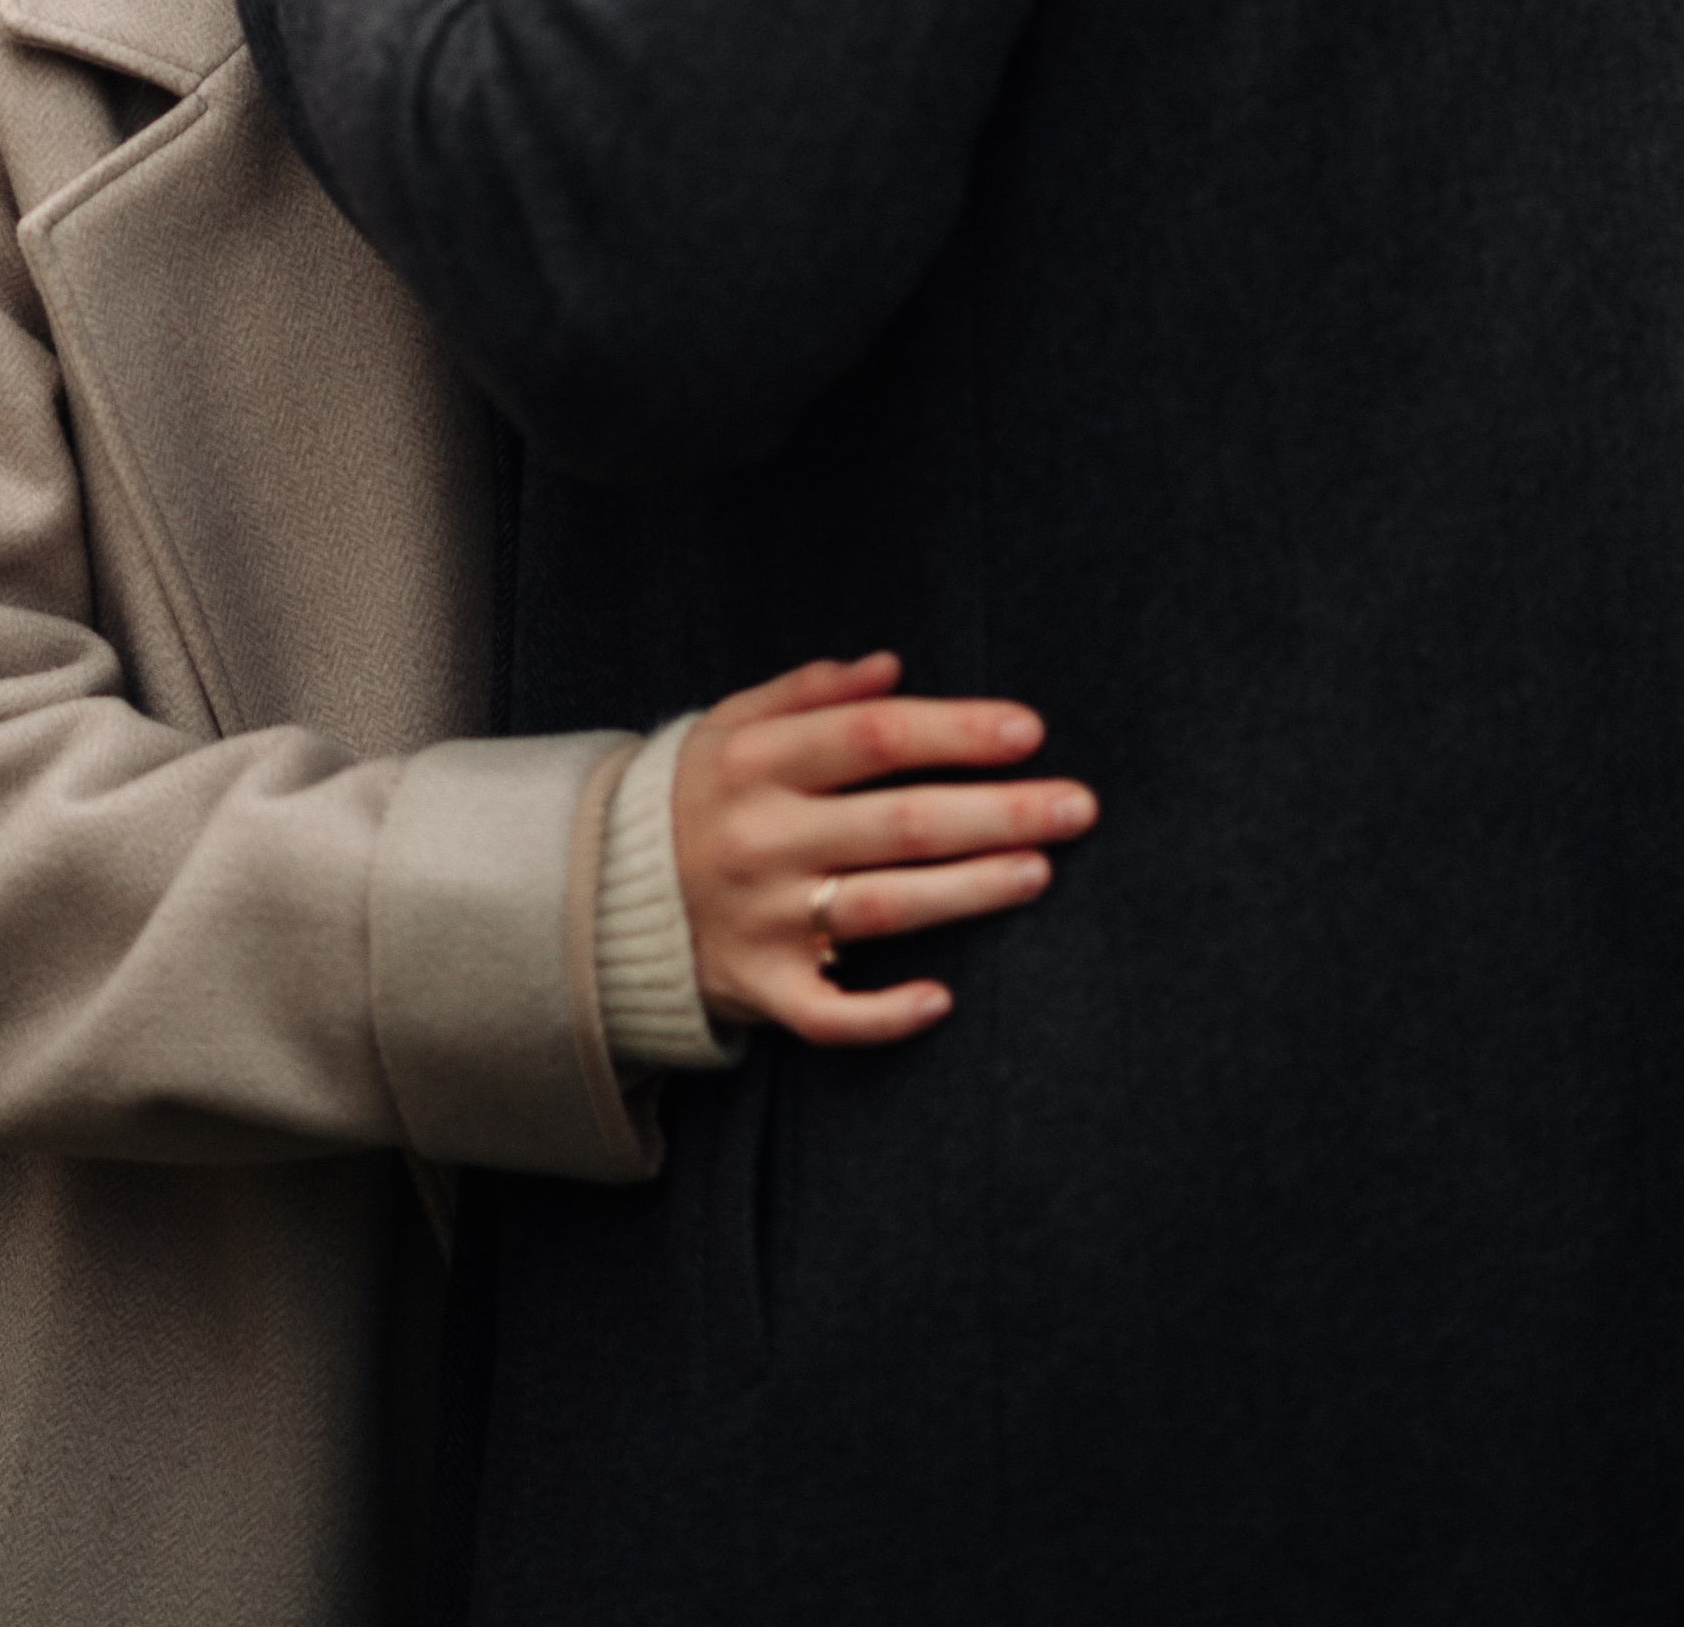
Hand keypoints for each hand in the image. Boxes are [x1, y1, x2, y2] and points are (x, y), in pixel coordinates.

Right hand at [671, 654, 1094, 1047]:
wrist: (605, 891)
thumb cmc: (700, 794)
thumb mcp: (732, 722)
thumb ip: (809, 690)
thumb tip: (892, 668)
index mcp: (757, 760)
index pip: (874, 737)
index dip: (955, 731)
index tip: (1029, 730)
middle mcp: (762, 836)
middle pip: (900, 823)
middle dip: (998, 812)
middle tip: (1079, 806)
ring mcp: (763, 917)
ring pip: (885, 907)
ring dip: (970, 890)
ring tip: (1040, 870)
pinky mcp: (759, 987)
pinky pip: (829, 1013)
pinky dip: (884, 1013)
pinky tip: (943, 1000)